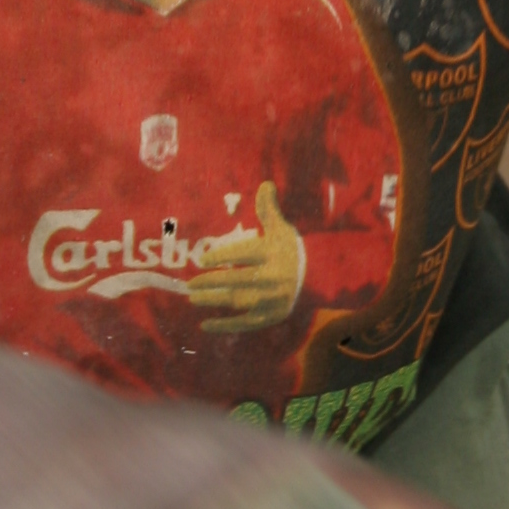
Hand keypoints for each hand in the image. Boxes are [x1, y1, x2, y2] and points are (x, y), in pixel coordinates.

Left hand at [189, 181, 305, 329]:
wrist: (318, 278)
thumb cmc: (292, 250)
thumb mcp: (281, 229)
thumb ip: (268, 209)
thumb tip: (265, 183)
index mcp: (273, 253)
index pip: (244, 253)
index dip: (222, 256)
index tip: (202, 259)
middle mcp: (272, 278)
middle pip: (237, 280)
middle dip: (212, 282)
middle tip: (190, 284)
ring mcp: (271, 300)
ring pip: (238, 301)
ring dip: (214, 301)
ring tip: (193, 298)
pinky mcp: (270, 317)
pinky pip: (244, 324)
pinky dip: (224, 326)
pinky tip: (205, 325)